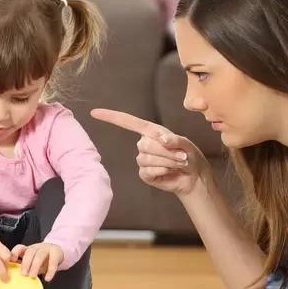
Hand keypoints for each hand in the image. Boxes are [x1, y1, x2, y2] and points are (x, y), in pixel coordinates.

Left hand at [11, 242, 63, 281]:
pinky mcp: (56, 253)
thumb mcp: (32, 262)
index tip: (12, 261)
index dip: (15, 253)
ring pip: (40, 255)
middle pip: (30, 251)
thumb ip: (24, 267)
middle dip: (26, 263)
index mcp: (28, 249)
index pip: (20, 248)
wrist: (58, 252)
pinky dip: (50, 271)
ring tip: (32, 276)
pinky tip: (47, 278)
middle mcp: (37, 248)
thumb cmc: (42, 260)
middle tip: (23, 274)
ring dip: (35, 266)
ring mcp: (47, 249)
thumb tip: (15, 276)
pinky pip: (53, 261)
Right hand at [91, 108, 212, 195]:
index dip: (111, 117)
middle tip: (181, 156)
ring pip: (146, 158)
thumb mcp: (185, 143)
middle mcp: (144, 144)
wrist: (193, 176)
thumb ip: (174, 139)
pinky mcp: (145, 174)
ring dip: (167, 161)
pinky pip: (147, 170)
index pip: (128, 122)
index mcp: (150, 132)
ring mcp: (142, 159)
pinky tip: (169, 171)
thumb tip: (162, 140)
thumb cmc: (189, 155)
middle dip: (166, 151)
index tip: (94, 112)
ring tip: (179, 163)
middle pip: (144, 144)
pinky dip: (162, 170)